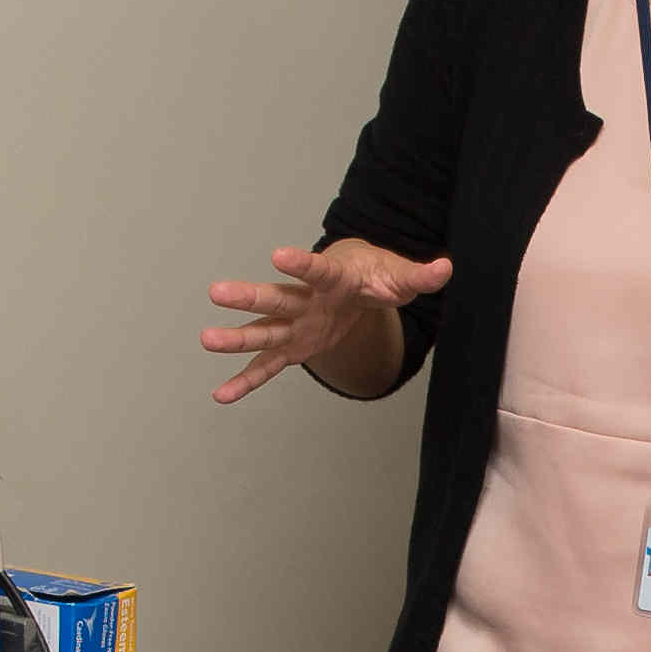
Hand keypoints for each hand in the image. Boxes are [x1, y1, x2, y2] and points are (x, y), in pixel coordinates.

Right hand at [199, 239, 449, 402]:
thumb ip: (419, 276)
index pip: (316, 270)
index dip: (301, 264)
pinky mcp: (292, 347)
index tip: (278, 255)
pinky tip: (221, 396)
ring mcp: (294, 324)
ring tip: (206, 339)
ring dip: (236, 337)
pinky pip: (266, 367)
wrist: (354, 279)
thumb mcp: (400, 276)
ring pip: (264, 332)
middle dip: (248, 297)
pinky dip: (245, 381)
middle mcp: (305, 300)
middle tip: (216, 292)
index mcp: (331, 278)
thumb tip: (444, 269)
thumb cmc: (375, 273)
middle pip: (276, 299)